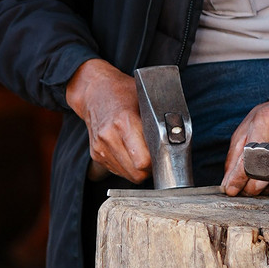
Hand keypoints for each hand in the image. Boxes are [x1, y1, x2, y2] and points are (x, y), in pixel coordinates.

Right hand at [65, 58, 150, 182]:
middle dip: (148, 169)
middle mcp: (109, 137)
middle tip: (154, 156)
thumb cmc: (123, 93)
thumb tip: (173, 140)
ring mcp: (100, 147)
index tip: (162, 155)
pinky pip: (117, 171)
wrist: (95, 92)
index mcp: (123, 122)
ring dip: (137, 169)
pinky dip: (126, 166)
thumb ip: (157, 121)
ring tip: (141, 152)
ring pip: (127, 175)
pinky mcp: (95, 154)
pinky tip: (129, 151)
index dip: (157, 162)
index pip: (143, 161)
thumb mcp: (145, 99)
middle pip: (136, 173)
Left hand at [221, 97, 268, 196]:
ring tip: (254, 185)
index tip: (231, 189)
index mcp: (264, 121)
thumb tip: (228, 184)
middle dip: (251, 186)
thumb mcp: (243, 132)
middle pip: (266, 169)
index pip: (250, 156)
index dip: (239, 176)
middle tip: (242, 191)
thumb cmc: (263, 121)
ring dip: (264, 187)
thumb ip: (234, 158)